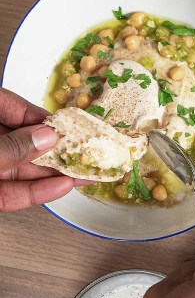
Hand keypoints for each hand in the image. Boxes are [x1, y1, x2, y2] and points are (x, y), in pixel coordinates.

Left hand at [0, 88, 82, 211]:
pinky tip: (61, 188)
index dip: (35, 113)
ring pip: (19, 168)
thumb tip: (47, 137)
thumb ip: (11, 147)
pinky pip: (10, 192)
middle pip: (20, 140)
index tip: (62, 124)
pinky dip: (34, 192)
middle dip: (52, 148)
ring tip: (85, 172)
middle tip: (83, 150)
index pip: (6, 105)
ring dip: (52, 173)